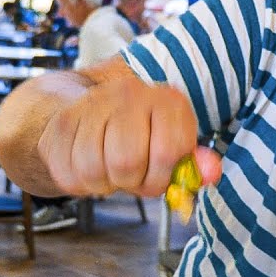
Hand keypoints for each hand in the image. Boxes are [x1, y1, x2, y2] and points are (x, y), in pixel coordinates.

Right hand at [37, 76, 217, 196]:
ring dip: (103, 183)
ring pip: (94, 170)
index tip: (157, 176)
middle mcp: (130, 93)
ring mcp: (93, 104)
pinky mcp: (63, 122)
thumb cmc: (141, 139)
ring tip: (110, 169)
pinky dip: (80, 182)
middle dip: (130, 182)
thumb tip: (211, 174)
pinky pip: (69, 173)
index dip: (162, 178)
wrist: (92, 113)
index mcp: (167, 100)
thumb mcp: (173, 149)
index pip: (169, 152)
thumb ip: (193, 166)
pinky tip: (89, 165)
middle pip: (127, 162)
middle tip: (131, 175)